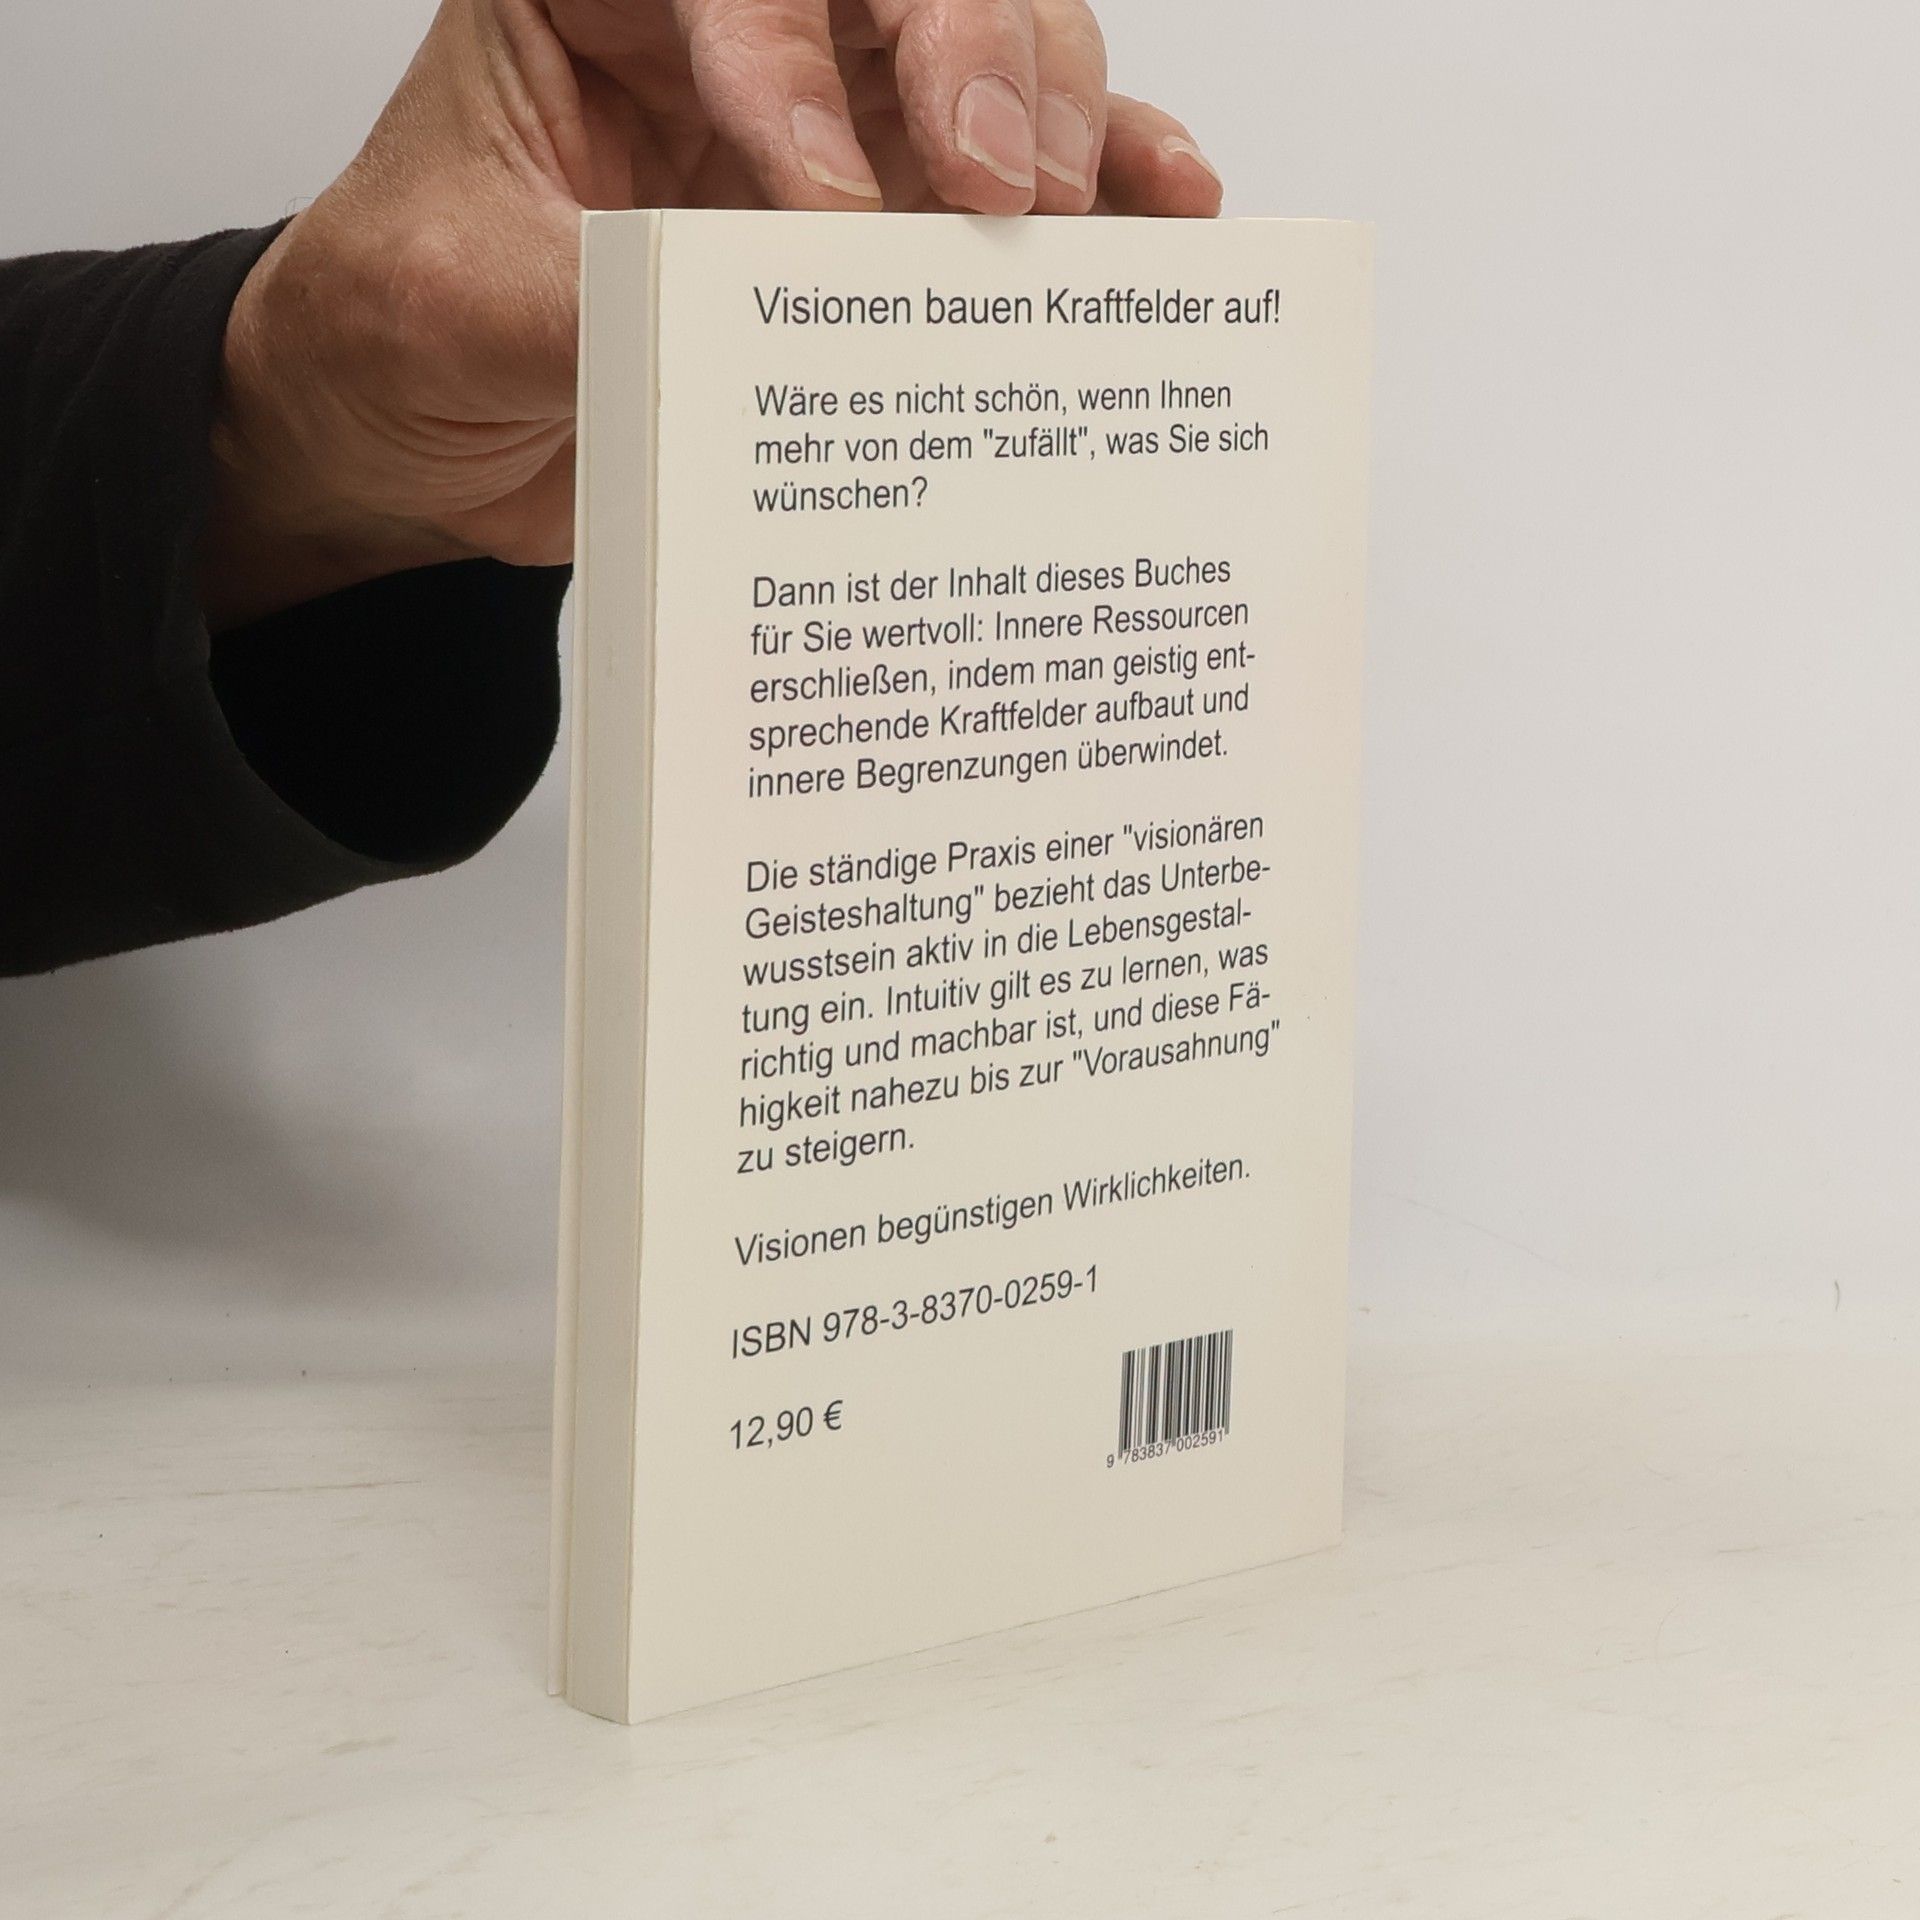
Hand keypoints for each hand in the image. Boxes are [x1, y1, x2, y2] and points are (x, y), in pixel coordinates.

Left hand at [201, 0, 1223, 627]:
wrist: (419, 435)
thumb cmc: (408, 330)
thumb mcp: (461, 307)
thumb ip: (599, 293)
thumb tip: (750, 315)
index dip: (791, 58)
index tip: (816, 205)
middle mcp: (740, 38)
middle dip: (969, 56)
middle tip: (991, 187)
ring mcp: (830, 123)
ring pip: (994, 54)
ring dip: (1057, 116)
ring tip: (1071, 214)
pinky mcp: (889, 222)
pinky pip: (1026, 180)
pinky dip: (1103, 190)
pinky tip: (1161, 212)